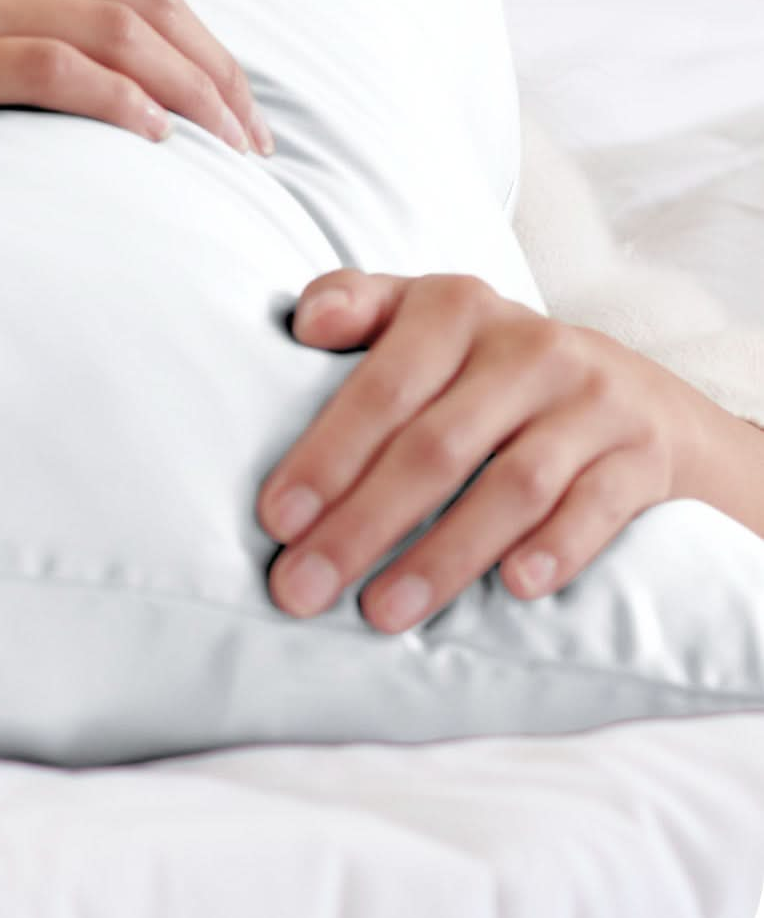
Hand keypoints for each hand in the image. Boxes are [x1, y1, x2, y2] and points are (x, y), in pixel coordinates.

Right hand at [0, 0, 271, 155]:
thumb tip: (108, 47)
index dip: (198, 33)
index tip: (232, 94)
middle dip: (212, 67)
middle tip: (250, 137)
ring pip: (116, 28)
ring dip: (187, 91)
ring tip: (223, 147)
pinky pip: (56, 68)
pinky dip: (119, 101)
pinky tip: (152, 139)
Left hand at [256, 269, 708, 631]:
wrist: (637, 392)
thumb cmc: (491, 362)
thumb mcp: (425, 316)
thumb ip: (358, 305)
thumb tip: (306, 323)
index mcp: (455, 307)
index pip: (381, 388)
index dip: (326, 455)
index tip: (275, 522)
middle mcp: (527, 348)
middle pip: (435, 447)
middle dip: (362, 525)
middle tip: (303, 589)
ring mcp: (592, 402)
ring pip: (511, 488)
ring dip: (442, 557)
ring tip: (381, 612)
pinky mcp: (642, 455)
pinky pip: (596, 507)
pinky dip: (555, 549)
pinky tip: (514, 589)